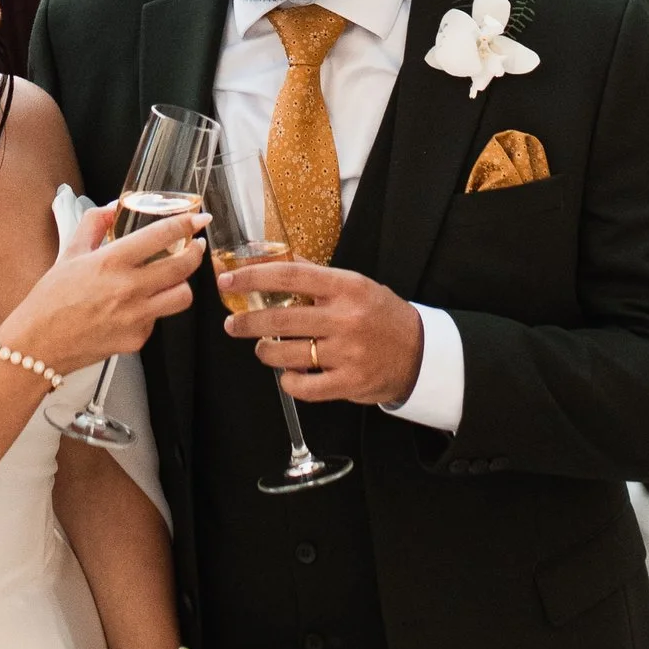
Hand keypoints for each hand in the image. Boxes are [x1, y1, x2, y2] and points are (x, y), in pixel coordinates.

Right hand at [0, 202, 202, 380]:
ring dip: (182, 285)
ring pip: (181, 297)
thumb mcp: (69, 253)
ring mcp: (135, 317)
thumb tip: (112, 209)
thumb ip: (93, 225)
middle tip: (195, 246)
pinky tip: (136, 307)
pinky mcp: (137, 340)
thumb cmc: (50, 300)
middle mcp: (128, 289)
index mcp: (111, 262)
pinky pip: (157, 320)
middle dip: (196, 253)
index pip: (162, 235)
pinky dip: (153, 311)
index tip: (198, 218)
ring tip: (173, 279)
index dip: (187, 223)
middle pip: (182, 267)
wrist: (38, 345)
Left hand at [219, 258, 424, 406]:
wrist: (420, 352)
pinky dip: (288, 381)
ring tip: (264, 348)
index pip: (290, 276)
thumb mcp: (355, 286)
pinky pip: (303, 386)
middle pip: (281, 317)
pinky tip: (288, 374)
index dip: (254, 277)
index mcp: (346, 287)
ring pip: (287, 353)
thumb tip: (274, 262)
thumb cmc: (381, 315)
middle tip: (232, 324)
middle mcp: (345, 318)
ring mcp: (347, 353)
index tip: (228, 281)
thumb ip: (317, 277)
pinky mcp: (348, 383)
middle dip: (247, 322)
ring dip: (266, 351)